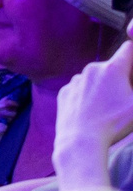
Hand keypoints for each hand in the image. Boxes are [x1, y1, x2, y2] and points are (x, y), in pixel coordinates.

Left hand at [55, 41, 132, 189]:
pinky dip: (88, 97)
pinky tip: (93, 113)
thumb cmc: (115, 124)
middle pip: (112, 67)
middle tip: (125, 98)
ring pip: (95, 79)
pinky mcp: (64, 92)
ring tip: (108, 110)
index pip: (128, 49)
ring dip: (103, 88)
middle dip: (120, 77)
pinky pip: (80, 90)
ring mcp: (75, 80)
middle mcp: (92, 69)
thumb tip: (131, 85)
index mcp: (112, 69)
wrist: (80, 141)